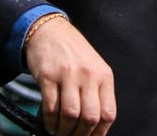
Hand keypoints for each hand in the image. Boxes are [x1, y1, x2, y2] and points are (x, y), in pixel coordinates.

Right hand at [25, 16, 115, 135]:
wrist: (50, 31)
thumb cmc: (73, 53)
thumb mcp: (94, 68)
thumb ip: (97, 93)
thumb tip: (94, 126)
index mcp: (104, 76)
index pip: (108, 113)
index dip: (100, 133)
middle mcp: (88, 75)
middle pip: (90, 117)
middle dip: (81, 135)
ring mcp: (68, 75)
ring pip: (71, 115)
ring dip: (64, 131)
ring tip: (60, 133)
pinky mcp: (48, 76)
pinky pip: (51, 107)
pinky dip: (50, 122)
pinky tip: (50, 125)